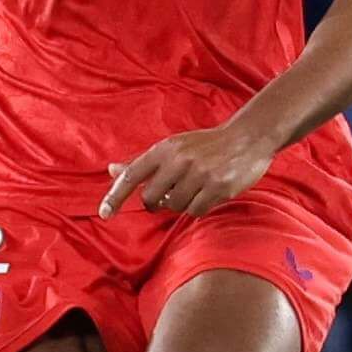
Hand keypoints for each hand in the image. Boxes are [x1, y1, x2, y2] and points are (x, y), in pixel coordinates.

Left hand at [100, 124, 275, 219]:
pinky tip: (208, 193)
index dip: (115, 196)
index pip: (131, 175)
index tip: (104, 214)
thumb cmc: (204, 145)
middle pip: (151, 198)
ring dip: (181, 203)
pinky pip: (195, 211)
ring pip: (174, 206)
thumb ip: (142, 162)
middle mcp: (180, 160)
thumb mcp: (172, 147)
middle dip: (156, 202)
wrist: (247, 138)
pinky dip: (198, 206)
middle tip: (169, 194)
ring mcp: (200, 174)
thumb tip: (111, 169)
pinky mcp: (218, 187)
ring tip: (195, 187)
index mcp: (165, 149)